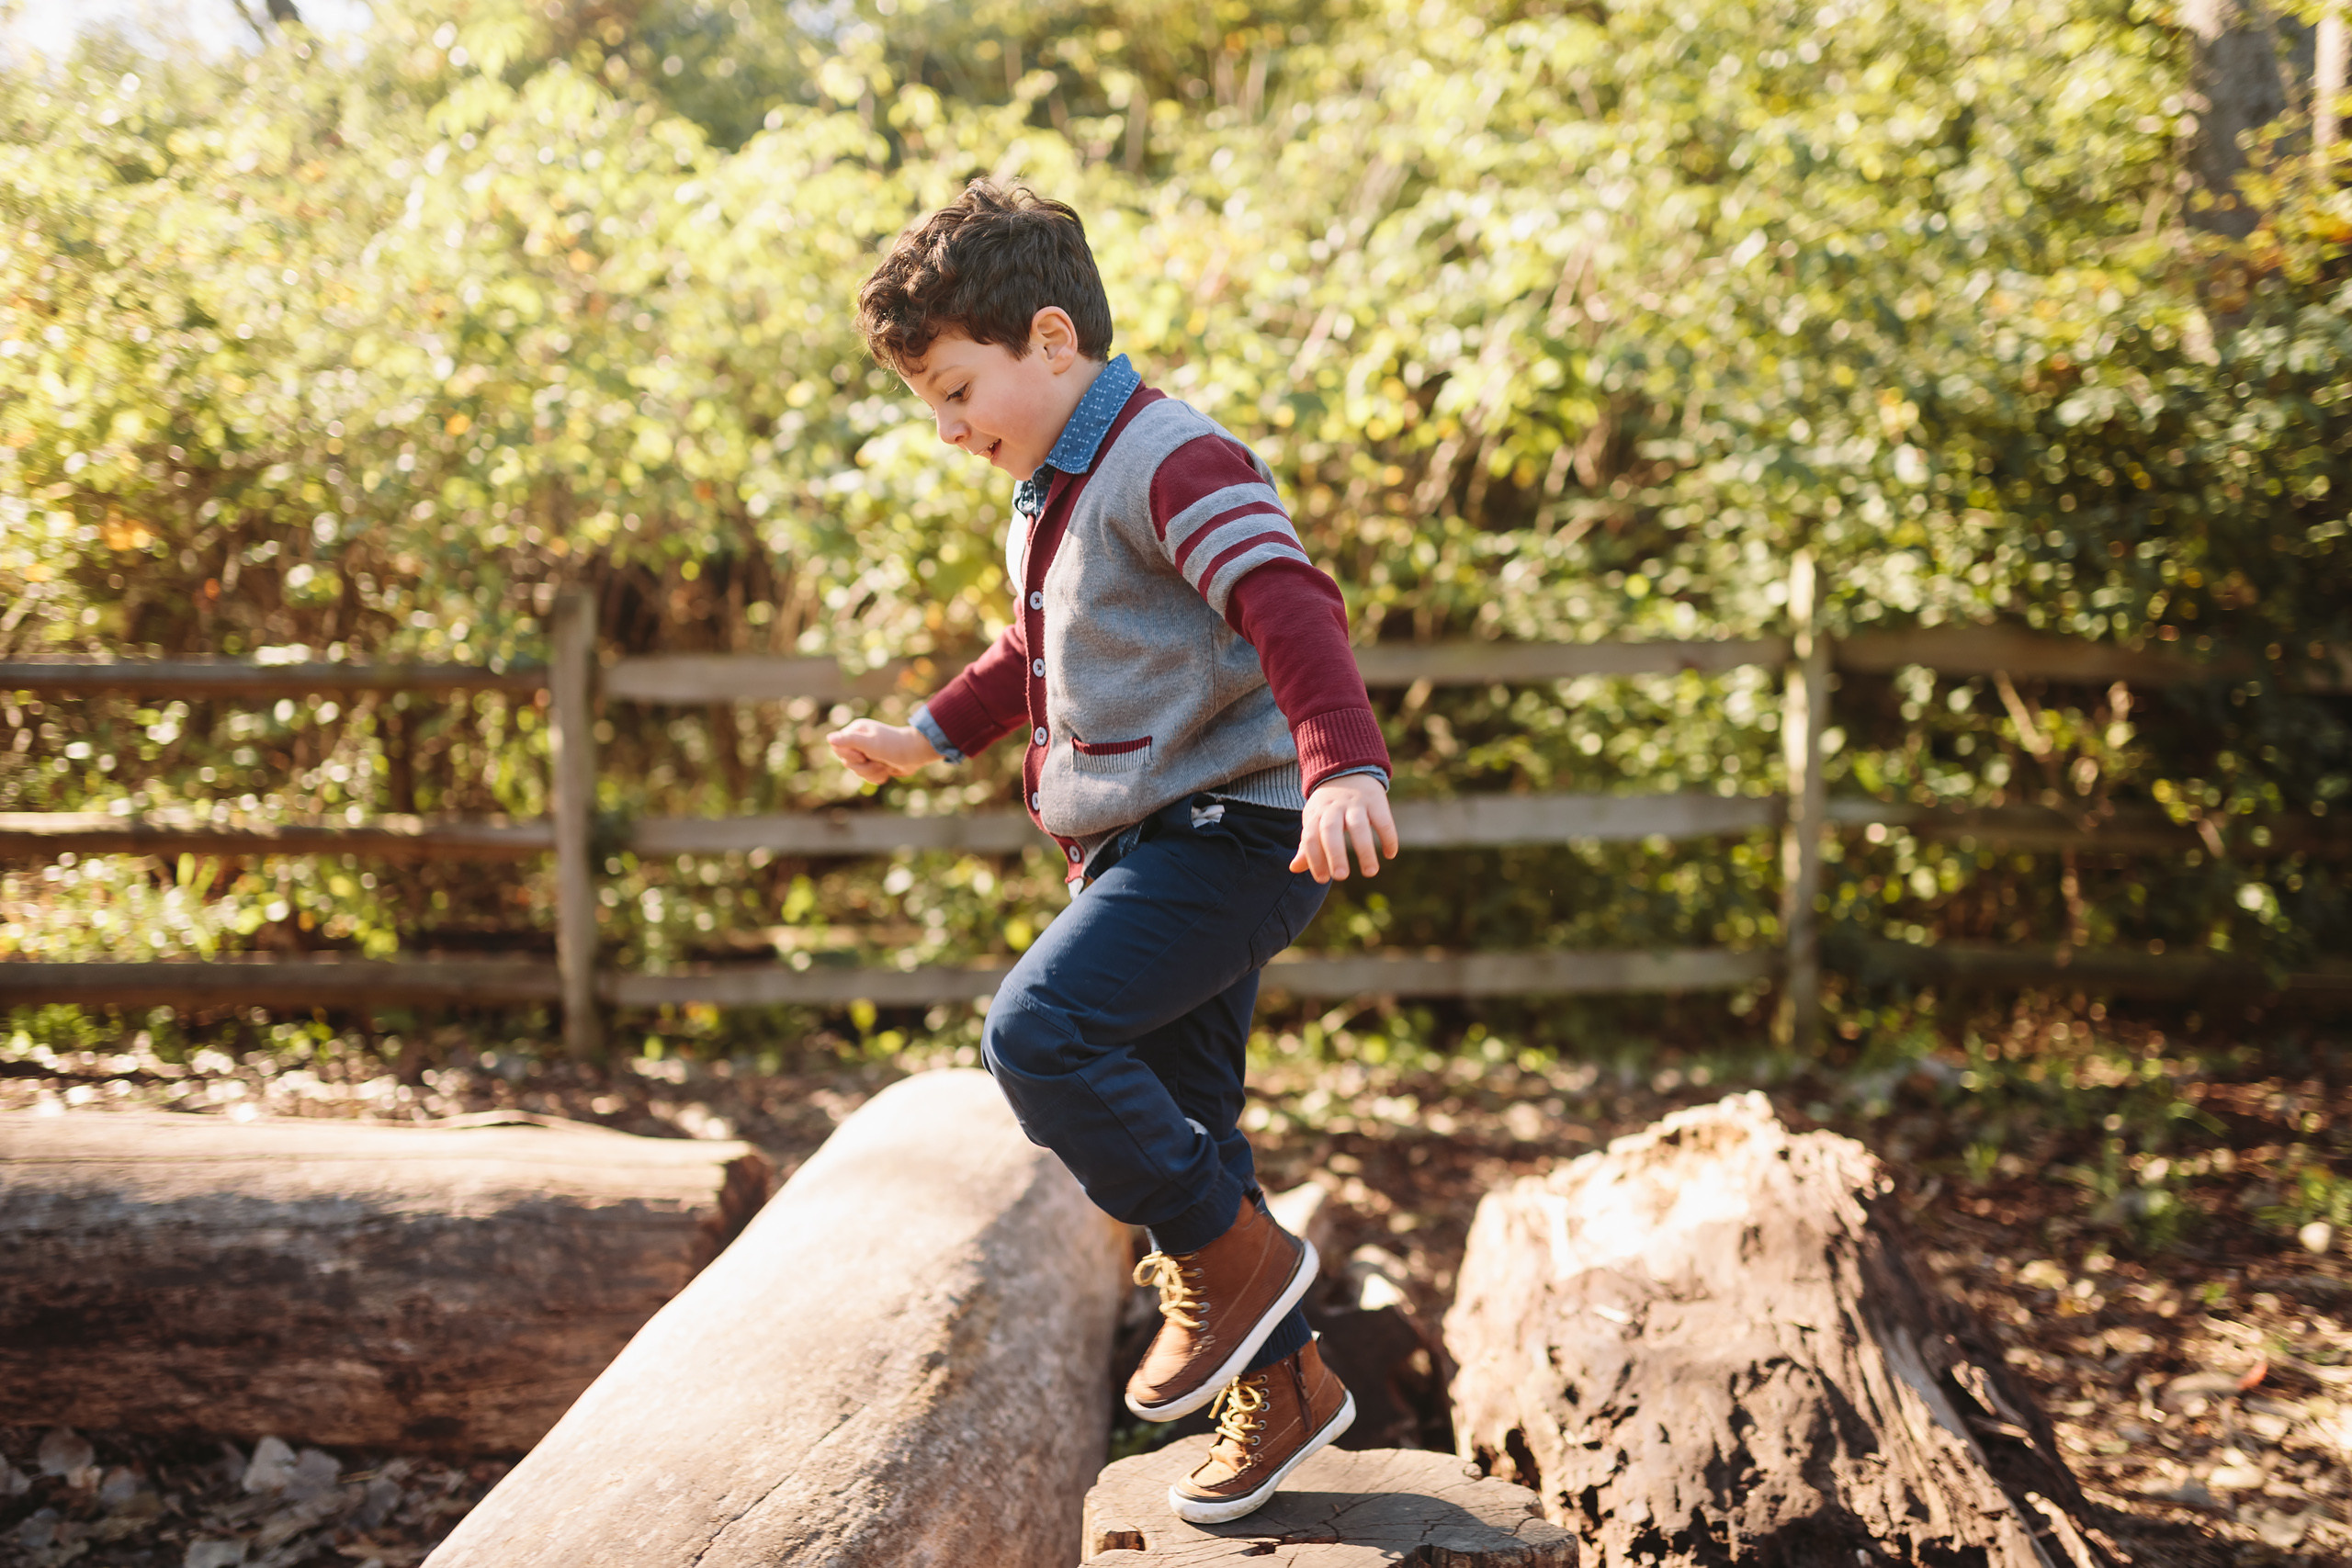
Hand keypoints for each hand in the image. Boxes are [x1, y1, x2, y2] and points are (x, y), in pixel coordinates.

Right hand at [826, 719, 940, 783]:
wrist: (915, 754)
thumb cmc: (893, 745)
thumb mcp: (869, 743)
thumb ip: (849, 740)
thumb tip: (829, 738)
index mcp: (855, 731)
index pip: (838, 748)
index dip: (849, 756)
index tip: (863, 755)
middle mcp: (859, 741)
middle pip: (847, 762)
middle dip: (863, 766)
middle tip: (877, 760)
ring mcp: (866, 753)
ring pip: (857, 772)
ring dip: (872, 772)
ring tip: (884, 766)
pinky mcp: (874, 763)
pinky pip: (867, 777)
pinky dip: (877, 777)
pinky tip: (887, 771)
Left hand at [1290, 774, 1398, 882]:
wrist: (1347, 769)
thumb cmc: (1328, 805)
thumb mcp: (1314, 820)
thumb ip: (1306, 845)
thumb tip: (1294, 868)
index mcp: (1316, 814)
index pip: (1310, 837)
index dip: (1314, 858)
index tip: (1322, 878)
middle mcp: (1334, 808)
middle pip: (1331, 830)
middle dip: (1335, 854)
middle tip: (1341, 877)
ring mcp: (1355, 803)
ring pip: (1358, 826)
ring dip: (1364, 850)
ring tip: (1370, 873)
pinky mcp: (1375, 799)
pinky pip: (1383, 819)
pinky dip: (1388, 836)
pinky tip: (1390, 854)